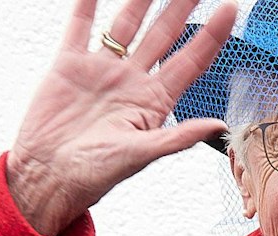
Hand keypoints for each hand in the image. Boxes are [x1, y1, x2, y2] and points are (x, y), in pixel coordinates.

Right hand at [7, 0, 235, 234]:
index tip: (229, 10)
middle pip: (164, 35)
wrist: (47, 176)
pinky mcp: (69, 65)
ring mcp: (102, 70)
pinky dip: (86, 4)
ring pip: (127, 24)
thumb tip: (218, 126)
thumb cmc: (93, 175)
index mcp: (153, 102)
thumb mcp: (140, 155)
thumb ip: (178, 136)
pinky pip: (80, 26)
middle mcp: (132, 81)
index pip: (190, 61)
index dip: (211, 35)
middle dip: (181, 8)